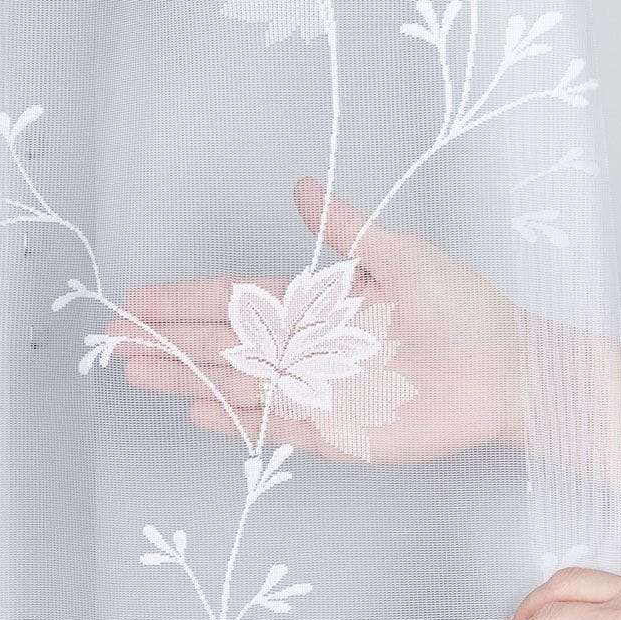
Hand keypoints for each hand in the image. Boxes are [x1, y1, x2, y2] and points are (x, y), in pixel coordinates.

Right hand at [110, 178, 520, 460]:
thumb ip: (345, 228)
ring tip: (135, 372)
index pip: (237, 299)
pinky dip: (236, 421)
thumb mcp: (401, 256)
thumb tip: (298, 185)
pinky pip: (276, 428)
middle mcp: (307, 348)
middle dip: (168, 340)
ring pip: (237, 384)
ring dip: (185, 377)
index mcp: (317, 305)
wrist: (506, 370)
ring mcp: (317, 392)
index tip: (140, 297)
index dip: (187, 299)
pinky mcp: (337, 434)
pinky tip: (197, 410)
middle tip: (114, 338)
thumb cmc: (462, 309)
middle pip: (223, 344)